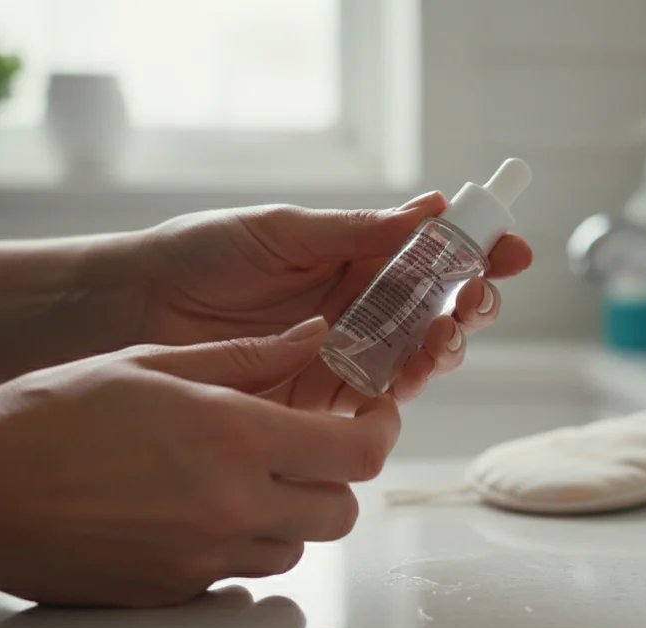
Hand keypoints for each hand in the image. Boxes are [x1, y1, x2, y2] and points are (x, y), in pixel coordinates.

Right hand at [0, 318, 398, 607]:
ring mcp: (206, 558)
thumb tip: (311, 337)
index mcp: (238, 438)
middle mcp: (235, 506)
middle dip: (337, 477)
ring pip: (295, 547)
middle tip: (310, 447)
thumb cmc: (53, 415)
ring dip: (289, 514)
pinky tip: (198, 511)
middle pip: (341, 510)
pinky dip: (239, 546)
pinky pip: (240, 574)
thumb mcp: (156, 363)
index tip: (373, 414)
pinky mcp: (176, 591)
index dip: (381, 431)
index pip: (360, 452)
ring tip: (244, 477)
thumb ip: (248, 356)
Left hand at [136, 193, 532, 413]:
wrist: (134, 309)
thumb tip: (431, 209)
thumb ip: (358, 231)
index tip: (511, 251)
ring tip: (445, 335)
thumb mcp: (284, 232)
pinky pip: (374, 400)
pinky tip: (407, 376)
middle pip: (436, 312)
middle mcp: (359, 309)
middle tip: (476, 299)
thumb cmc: (201, 255)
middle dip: (469, 306)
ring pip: (415, 359)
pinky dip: (401, 390)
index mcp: (356, 259)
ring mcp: (343, 357)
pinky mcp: (319, 402)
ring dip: (443, 348)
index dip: (477, 254)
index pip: (433, 258)